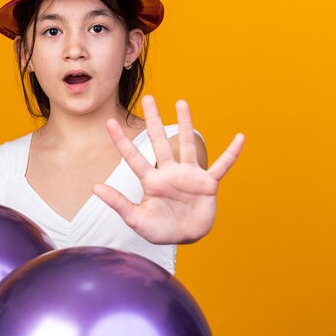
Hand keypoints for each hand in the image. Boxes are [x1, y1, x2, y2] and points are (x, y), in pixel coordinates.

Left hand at [93, 95, 244, 244]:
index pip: (133, 157)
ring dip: (186, 125)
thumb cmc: (161, 229)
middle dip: (154, 120)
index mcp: (151, 181)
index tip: (108, 122)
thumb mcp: (137, 219)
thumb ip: (118, 203)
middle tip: (148, 98)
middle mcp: (169, 173)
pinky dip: (231, 154)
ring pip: (186, 145)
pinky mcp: (207, 184)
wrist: (186, 237)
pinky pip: (221, 166)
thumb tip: (95, 187)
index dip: (121, 141)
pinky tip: (240, 138)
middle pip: (159, 142)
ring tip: (181, 103)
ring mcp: (189, 176)